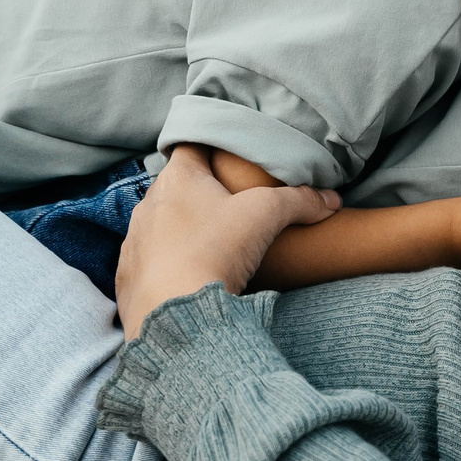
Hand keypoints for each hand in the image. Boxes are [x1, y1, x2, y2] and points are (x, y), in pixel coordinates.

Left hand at [116, 145, 339, 333]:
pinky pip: (152, 260)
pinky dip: (171, 262)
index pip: (191, 146)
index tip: (231, 158)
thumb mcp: (266, 215)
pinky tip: (192, 275)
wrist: (175, 314)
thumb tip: (331, 200)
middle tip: (232, 204)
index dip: (213, 148)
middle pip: (179, 187)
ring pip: (163, 224)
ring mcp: (134, 241)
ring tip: (214, 244)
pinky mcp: (129, 276)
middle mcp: (148, 204)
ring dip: (185, 229)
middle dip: (203, 193)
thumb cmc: (215, 250)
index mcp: (176, 179)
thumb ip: (300, 200)